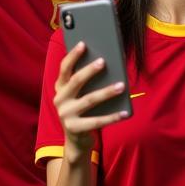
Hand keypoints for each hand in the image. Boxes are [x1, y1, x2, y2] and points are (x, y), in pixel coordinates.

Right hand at [53, 41, 128, 159]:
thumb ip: (86, 82)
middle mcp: (60, 100)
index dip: (73, 55)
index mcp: (60, 88)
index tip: (83, 44)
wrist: (76, 141)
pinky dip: (112, 117)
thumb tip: (105, 63)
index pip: (64, 68)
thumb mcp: (80, 95)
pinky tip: (124, 112)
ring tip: (121, 85)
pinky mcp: (74, 128)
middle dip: (90, 70)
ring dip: (106, 92)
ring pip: (89, 100)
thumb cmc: (82, 111)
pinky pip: (97, 121)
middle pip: (76, 81)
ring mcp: (65, 115)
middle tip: (104, 61)